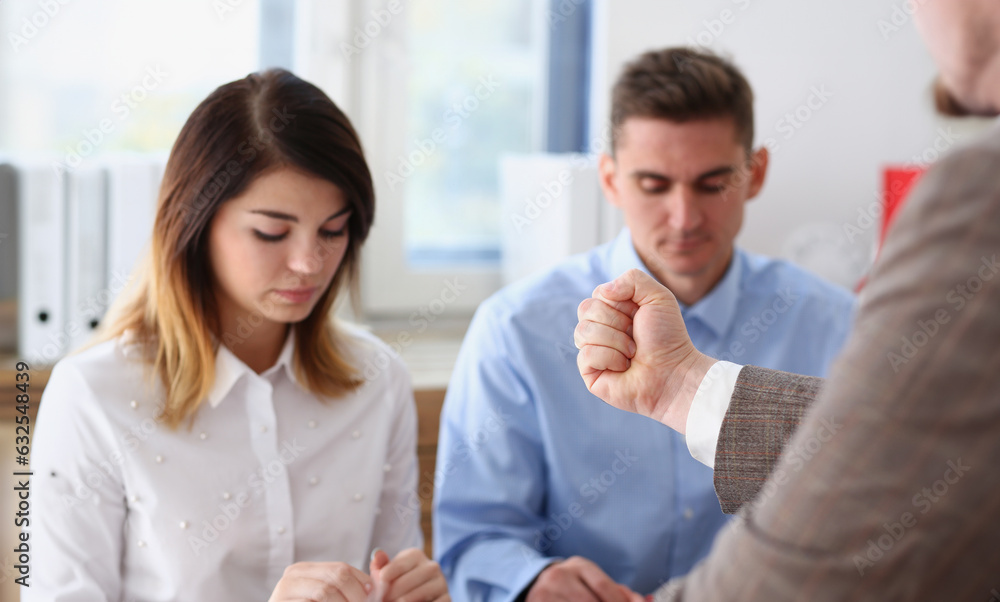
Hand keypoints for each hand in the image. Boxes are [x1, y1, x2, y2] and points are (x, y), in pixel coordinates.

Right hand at [268, 561, 372, 601]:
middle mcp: (292, 575)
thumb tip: (375, 571)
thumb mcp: (325, 596)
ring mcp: (283, 591)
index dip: (362, 583)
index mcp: (304, 569)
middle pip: (337, 576)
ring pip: (326, 591)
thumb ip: (346, 584)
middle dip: (356, 595)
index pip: (342, 568)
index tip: (372, 598)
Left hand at [369, 547, 449, 601]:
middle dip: (391, 594)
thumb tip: (377, 554)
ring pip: (419, 594)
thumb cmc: (397, 584)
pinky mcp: (447, 597)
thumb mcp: (387, 573)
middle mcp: (432, 566)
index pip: (397, 566)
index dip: (383, 580)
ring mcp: (441, 582)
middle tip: (381, 601)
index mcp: (415, 555)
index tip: (376, 590)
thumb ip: (380, 565)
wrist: (417, 598)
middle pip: (407, 582)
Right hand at [525, 557, 645, 601]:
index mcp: (580, 566)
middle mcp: (560, 575)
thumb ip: (619, 593)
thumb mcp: (593, 583)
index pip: (604, 586)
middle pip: (590, 601)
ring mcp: (546, 592)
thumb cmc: (573, 587)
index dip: (620, 601)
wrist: (535, 584)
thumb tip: (648, 600)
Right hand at [574, 269, 714, 432]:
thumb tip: (603, 291)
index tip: (639, 317)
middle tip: (636, 336)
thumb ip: (633, 279)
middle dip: (617, 322)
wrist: (674, 372)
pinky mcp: (589, 372)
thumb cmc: (667, 337)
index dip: (619, 304)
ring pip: (582, 331)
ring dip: (615, 341)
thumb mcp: (658, 297)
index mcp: (612, 310)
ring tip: (632, 353)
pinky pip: (586, 355)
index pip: (597, 294)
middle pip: (585, 309)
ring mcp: (592, 349)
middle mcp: (599, 328)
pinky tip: (623, 367)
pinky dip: (610, 358)